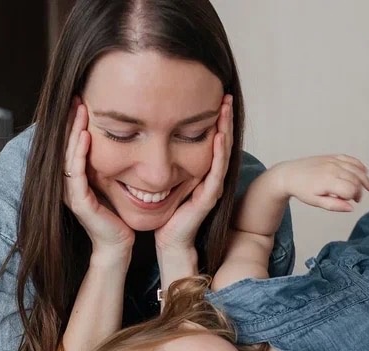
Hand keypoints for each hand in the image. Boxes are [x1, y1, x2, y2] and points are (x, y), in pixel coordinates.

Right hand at [63, 98, 134, 258]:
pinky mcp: (79, 202)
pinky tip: (86, 136)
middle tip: (77, 98)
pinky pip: (76, 172)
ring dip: (73, 132)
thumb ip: (108, 166)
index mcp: (75, 179)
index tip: (81, 102)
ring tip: (79, 111)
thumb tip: (119, 141)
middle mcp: (68, 184)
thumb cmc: (118, 216)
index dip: (73, 124)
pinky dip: (79, 153)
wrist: (119, 245)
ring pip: (68, 155)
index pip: (70, 146)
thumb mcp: (112, 184)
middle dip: (70, 122)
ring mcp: (71, 193)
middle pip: (64, 146)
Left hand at [154, 94, 233, 251]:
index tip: (213, 93)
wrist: (166, 238)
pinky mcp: (208, 198)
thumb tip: (142, 125)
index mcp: (200, 168)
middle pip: (221, 140)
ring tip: (227, 108)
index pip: (210, 137)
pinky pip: (216, 172)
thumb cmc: (161, 210)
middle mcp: (210, 175)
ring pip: (222, 152)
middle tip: (226, 94)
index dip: (214, 117)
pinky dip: (218, 153)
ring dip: (226, 129)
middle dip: (224, 117)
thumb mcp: (159, 174)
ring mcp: (211, 186)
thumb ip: (158, 153)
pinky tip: (218, 136)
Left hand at [266, 155, 368, 211]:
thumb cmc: (301, 190)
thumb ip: (334, 205)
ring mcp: (333, 161)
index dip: (354, 197)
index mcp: (328, 181)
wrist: (289, 175)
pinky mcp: (332, 157)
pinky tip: (365, 171)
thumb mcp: (316, 202)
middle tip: (357, 199)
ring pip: (356, 168)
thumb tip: (351, 208)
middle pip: (356, 179)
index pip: (351, 190)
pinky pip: (350, 159)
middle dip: (360, 190)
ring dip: (365, 178)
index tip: (352, 202)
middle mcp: (333, 169)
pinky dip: (359, 165)